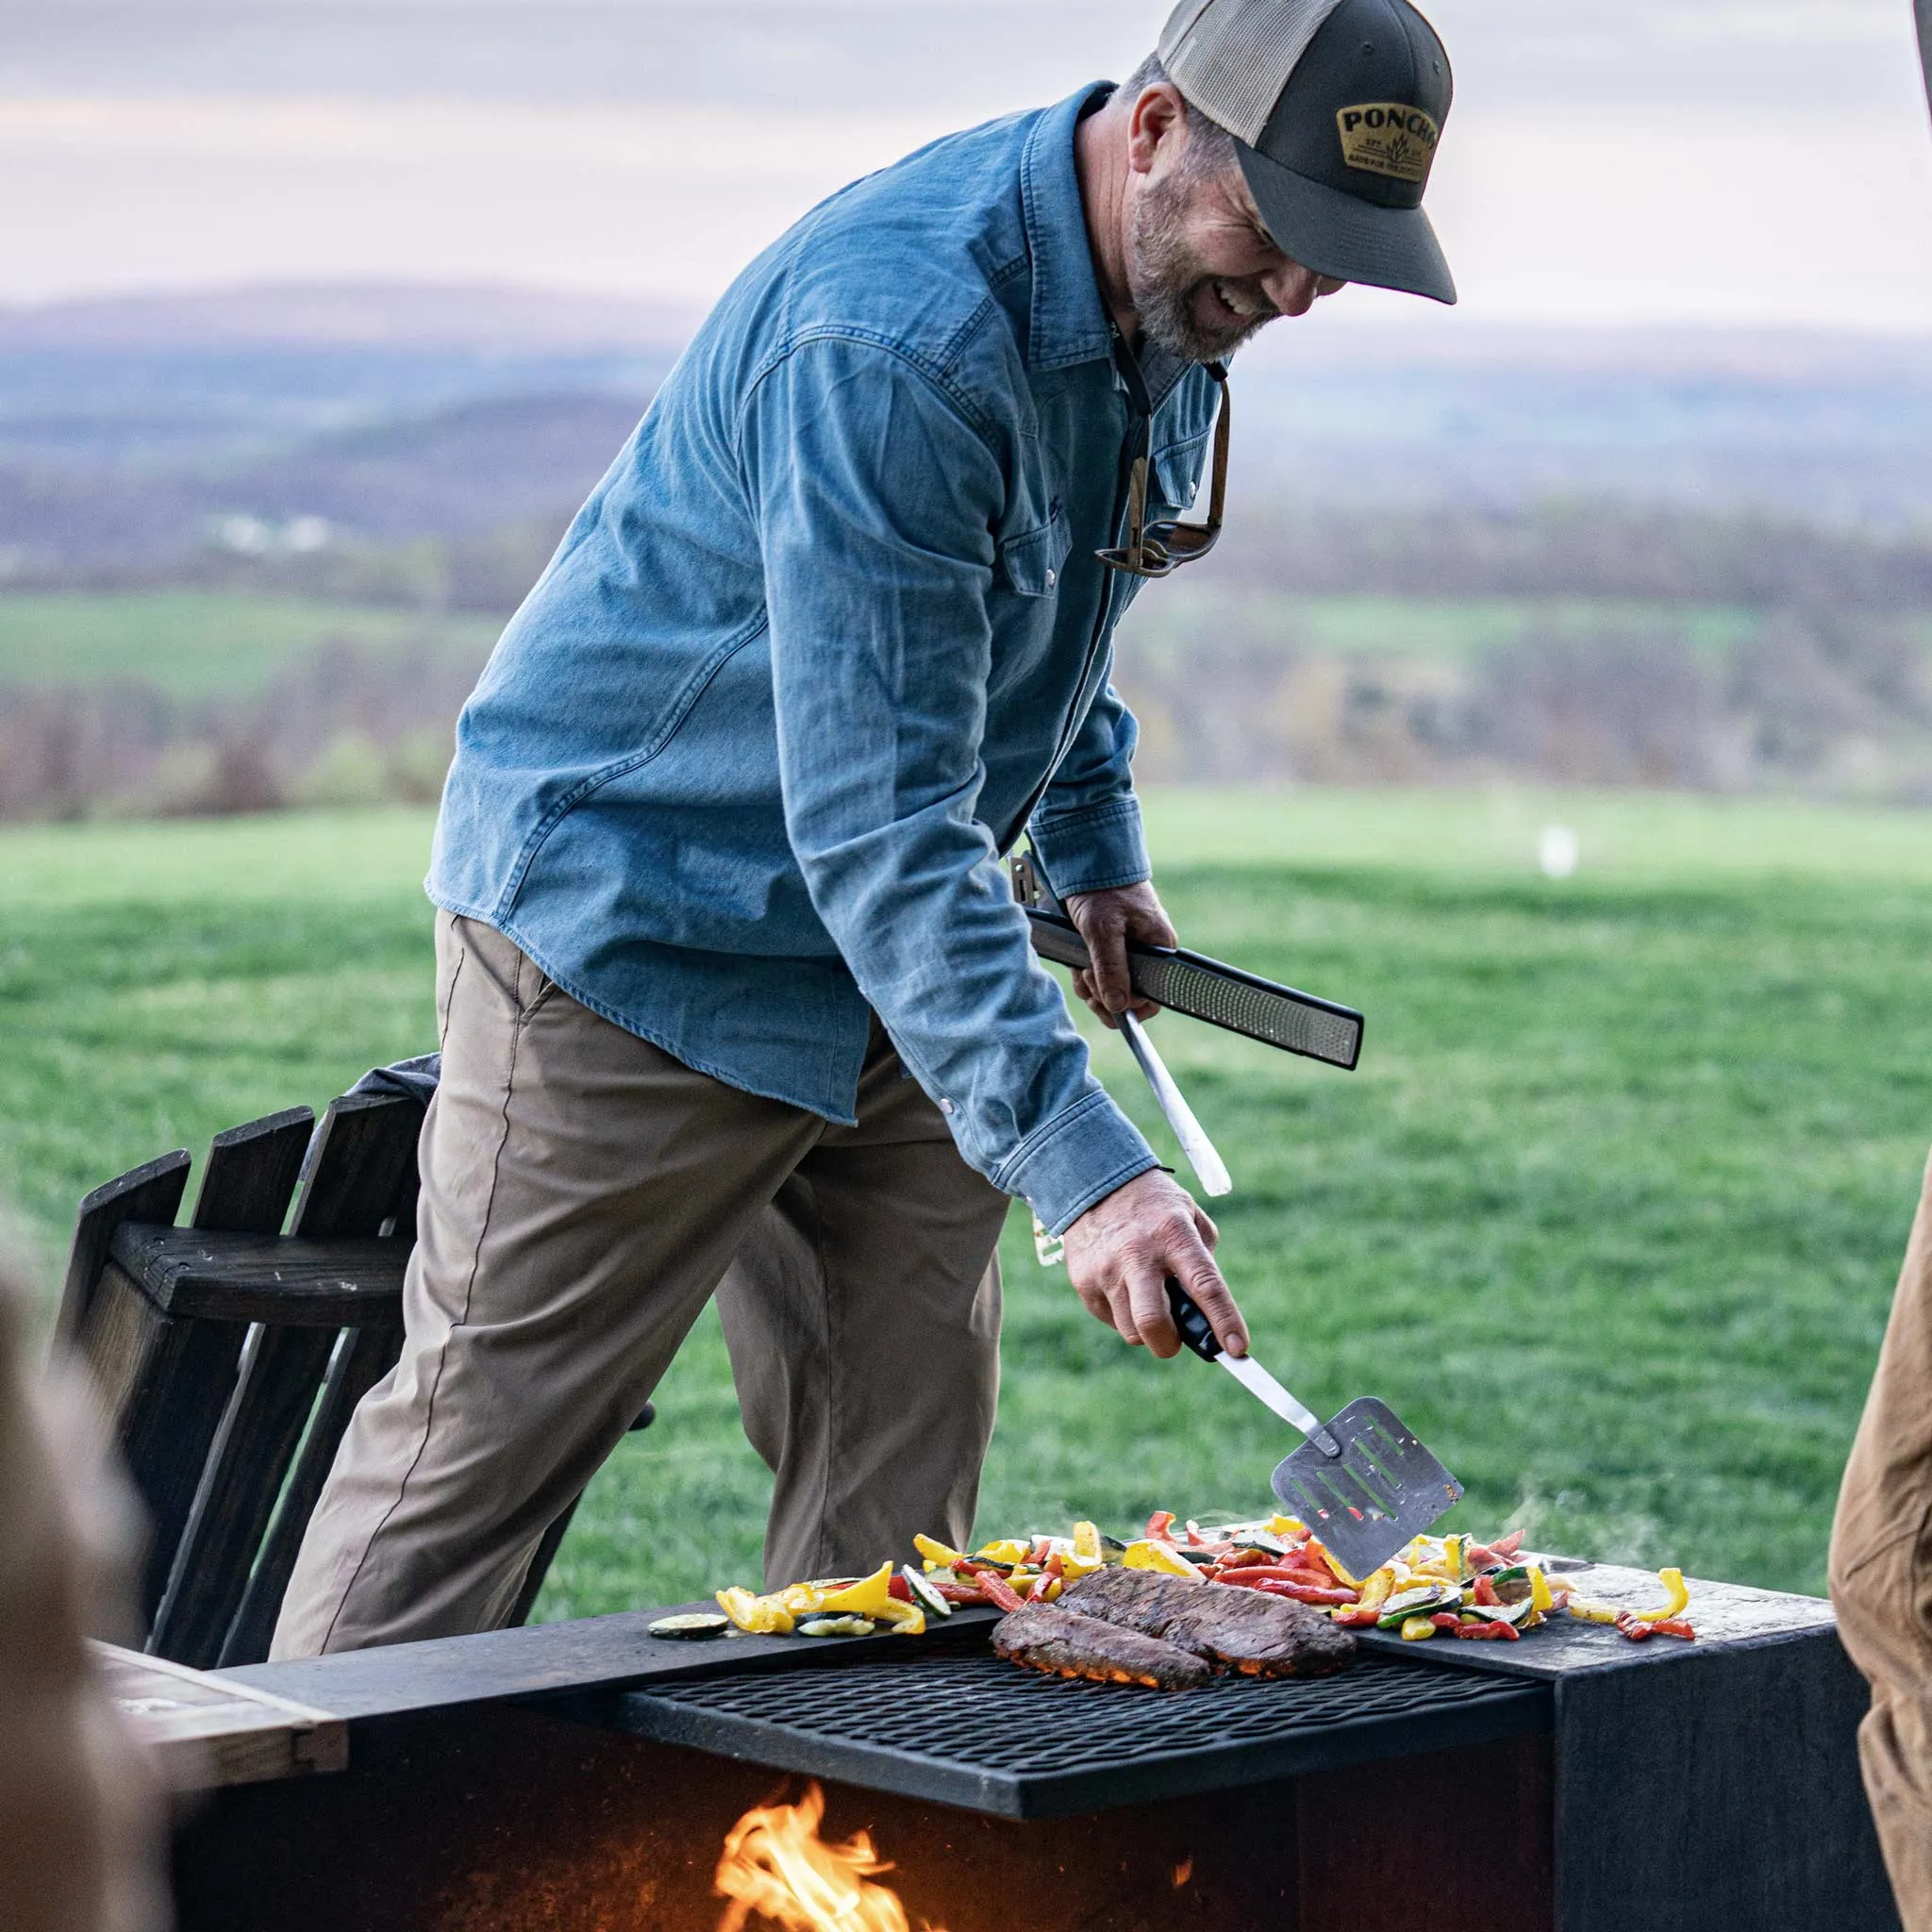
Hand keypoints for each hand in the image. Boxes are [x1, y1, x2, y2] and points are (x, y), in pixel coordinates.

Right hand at [1059, 1168, 1246, 1359]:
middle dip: (1170, 1345)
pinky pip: (1110, 1319)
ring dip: (1146, 1330)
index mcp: (1173, 1234)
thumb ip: (1202, 1259)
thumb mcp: (1188, 1215)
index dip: (1224, 1321)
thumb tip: (1206, 1312)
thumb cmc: (1153, 1207)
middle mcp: (1137, 1253)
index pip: (1204, 1285)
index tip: (1237, 1349)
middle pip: (1154, 1323)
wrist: (1094, 1181)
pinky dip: (1123, 1316)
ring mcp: (1106, 1269)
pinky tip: (1124, 1288)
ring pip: (1131, 1331)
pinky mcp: (1083, 1281)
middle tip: (1176, 1339)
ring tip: (1148, 1301)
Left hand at [1064, 880, 1175, 1027]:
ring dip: (1091, 986)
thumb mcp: (1104, 931)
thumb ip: (1112, 969)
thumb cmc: (1103, 890)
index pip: (1152, 997)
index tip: (1106, 999)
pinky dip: (1086, 976)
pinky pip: (1100, 976)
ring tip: (1081, 968)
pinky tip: (1078, 965)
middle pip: (1129, 996)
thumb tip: (1118, 1006)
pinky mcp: (1110, 951)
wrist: (1087, 864)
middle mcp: (1147, 954)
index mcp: (1159, 948)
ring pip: (1110, 989)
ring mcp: (1128, 954)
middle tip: (1087, 979)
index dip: (1128, 1004)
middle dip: (1103, 995)